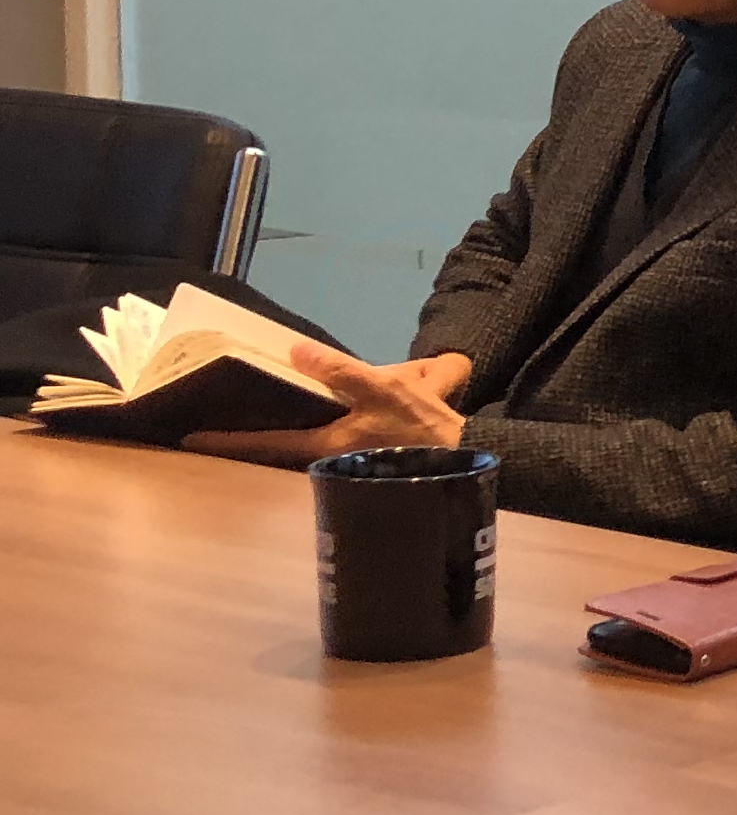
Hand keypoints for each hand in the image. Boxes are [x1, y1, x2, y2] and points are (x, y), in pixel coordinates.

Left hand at [188, 346, 470, 465]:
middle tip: (214, 429)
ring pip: (297, 449)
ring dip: (274, 439)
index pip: (265, 443)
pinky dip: (304, 435)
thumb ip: (340, 370)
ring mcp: (347, 464)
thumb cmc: (424, 426)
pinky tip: (307, 422)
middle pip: (276, 451)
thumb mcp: (386, 388)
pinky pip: (321, 445)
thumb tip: (296, 350)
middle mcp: (330, 460)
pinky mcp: (364, 463)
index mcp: (328, 445)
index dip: (226, 441)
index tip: (189, 439)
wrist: (470, 454)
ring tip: (252, 423)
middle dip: (246, 441)